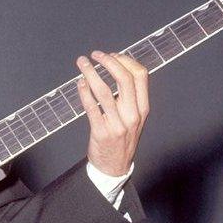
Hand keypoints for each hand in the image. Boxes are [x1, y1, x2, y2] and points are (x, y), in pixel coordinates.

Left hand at [76, 51, 148, 175]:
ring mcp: (118, 124)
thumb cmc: (122, 138)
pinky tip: (80, 83)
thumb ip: (129, 97)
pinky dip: (84, 92)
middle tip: (95, 55)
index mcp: (143, 108)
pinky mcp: (101, 132)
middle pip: (124, 78)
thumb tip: (116, 67)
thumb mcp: (134, 117)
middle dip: (108, 61)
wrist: (115, 167)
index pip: (140, 76)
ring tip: (82, 63)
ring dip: (91, 72)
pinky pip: (91, 107)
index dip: (125, 60)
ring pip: (104, 91)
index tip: (112, 55)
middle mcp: (133, 115)